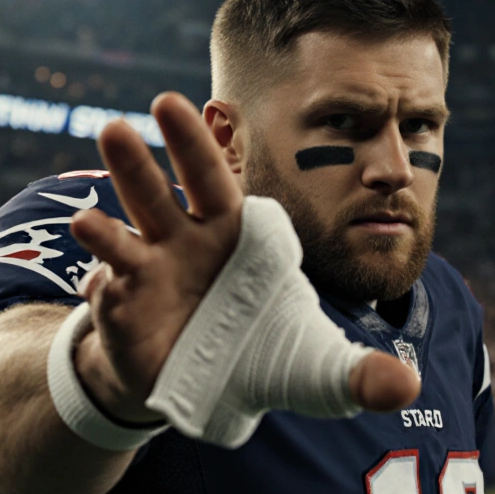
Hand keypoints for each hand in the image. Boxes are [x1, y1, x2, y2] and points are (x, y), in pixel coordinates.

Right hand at [70, 92, 419, 422]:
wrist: (203, 386)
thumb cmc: (258, 351)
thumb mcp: (314, 368)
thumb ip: (358, 372)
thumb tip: (409, 391)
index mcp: (231, 235)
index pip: (214, 181)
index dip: (196, 143)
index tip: (173, 103)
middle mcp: (183, 244)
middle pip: (158, 194)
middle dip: (138, 161)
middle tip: (116, 126)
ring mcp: (148, 279)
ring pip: (121, 238)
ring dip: (103, 224)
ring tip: (85, 219)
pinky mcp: (123, 318)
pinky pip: (107, 297)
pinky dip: (102, 292)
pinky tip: (100, 291)